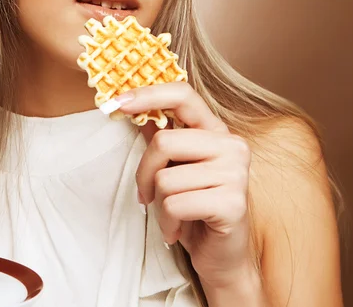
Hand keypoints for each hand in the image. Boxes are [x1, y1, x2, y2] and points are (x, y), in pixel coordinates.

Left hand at [115, 82, 254, 289]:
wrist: (223, 258)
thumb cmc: (195, 209)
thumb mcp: (175, 168)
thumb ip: (161, 135)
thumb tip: (131, 106)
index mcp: (216, 130)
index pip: (183, 95)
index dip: (147, 94)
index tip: (117, 102)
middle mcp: (232, 145)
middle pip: (164, 141)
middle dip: (144, 173)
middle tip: (147, 194)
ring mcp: (236, 173)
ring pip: (165, 178)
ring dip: (157, 204)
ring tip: (170, 216)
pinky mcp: (233, 203)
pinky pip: (174, 204)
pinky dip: (166, 223)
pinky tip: (177, 230)